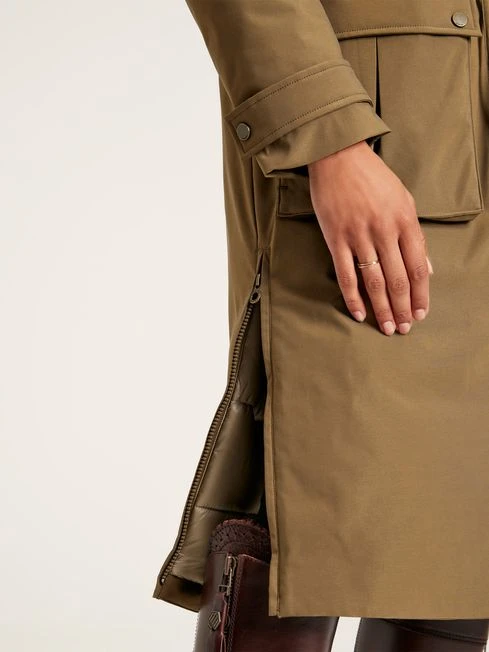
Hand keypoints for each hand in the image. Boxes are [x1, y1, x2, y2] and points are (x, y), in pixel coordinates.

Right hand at [308, 140, 432, 335]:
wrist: (338, 156)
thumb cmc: (373, 177)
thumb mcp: (404, 199)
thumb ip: (416, 235)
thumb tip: (427, 269)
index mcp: (405, 221)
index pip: (418, 267)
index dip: (421, 295)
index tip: (421, 314)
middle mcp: (384, 230)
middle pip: (398, 279)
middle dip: (403, 308)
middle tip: (404, 329)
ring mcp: (359, 235)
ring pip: (374, 281)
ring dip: (382, 308)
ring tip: (386, 328)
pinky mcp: (335, 238)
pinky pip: (345, 274)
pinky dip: (352, 296)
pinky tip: (358, 313)